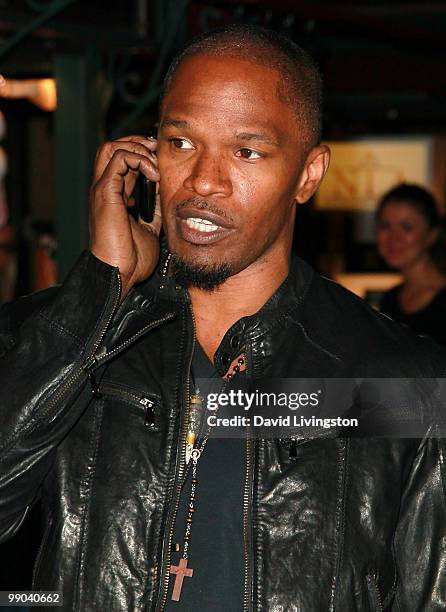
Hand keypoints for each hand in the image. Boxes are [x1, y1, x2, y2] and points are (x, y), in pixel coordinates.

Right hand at [89, 135, 161, 300]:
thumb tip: (166, 193)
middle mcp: (106, 189)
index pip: (123, 162)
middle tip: (158, 152)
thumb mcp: (150, 228)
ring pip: (111, 147)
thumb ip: (154, 210)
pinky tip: (154, 175)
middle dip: (137, 143)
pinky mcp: (105, 192)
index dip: (141, 154)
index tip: (162, 159)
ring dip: (137, 148)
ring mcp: (103, 189)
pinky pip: (118, 158)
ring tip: (155, 164)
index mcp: (115, 197)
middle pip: (113, 148)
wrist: (119, 273)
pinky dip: (138, 159)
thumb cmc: (131, 258)